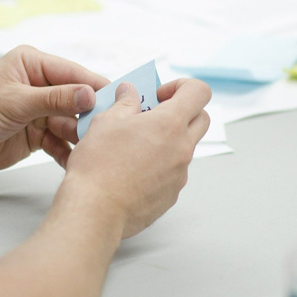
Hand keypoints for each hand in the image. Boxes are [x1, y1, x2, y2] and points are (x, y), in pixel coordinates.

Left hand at [0, 45, 108, 173]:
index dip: (97, 88)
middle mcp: (40, 85)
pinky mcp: (38, 133)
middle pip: (78, 100)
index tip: (121, 102)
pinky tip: (77, 163)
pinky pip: (61, 141)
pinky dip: (68, 152)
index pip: (74, 74)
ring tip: (94, 151)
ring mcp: (40, 110)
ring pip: (72, 123)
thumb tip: (90, 94)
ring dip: (81, 137)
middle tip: (110, 132)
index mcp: (33, 64)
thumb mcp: (15, 102)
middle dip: (91, 117)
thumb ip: (55, 99)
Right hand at [62, 78, 210, 238]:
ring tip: (134, 146)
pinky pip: (173, 172)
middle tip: (152, 116)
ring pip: (185, 147)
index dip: (181, 86)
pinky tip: (131, 171)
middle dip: (182, 112)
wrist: (95, 210)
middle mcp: (182, 149)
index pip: (199, 92)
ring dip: (168, 140)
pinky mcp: (171, 195)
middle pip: (201, 119)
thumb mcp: (106, 121)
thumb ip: (124, 103)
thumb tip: (130, 92)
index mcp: (169, 124)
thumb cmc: (98, 164)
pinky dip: (159, 165)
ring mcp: (179, 174)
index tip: (159, 95)